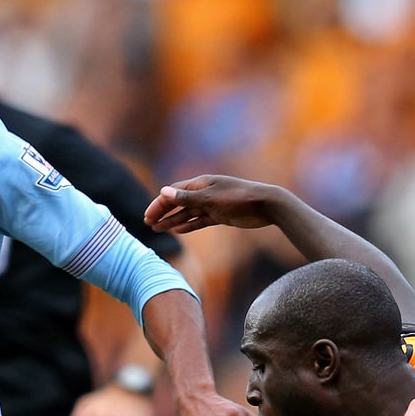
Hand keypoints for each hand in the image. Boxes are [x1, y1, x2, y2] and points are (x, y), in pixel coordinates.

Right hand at [145, 175, 294, 235]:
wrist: (266, 205)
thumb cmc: (239, 198)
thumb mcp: (211, 199)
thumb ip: (187, 198)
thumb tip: (163, 192)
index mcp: (201, 184)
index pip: (173, 193)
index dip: (159, 203)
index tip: (148, 216)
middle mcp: (205, 193)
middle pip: (178, 203)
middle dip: (163, 212)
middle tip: (148, 223)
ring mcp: (213, 204)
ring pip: (188, 213)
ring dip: (172, 220)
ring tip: (158, 229)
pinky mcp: (221, 215)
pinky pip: (200, 220)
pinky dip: (189, 225)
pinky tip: (178, 230)